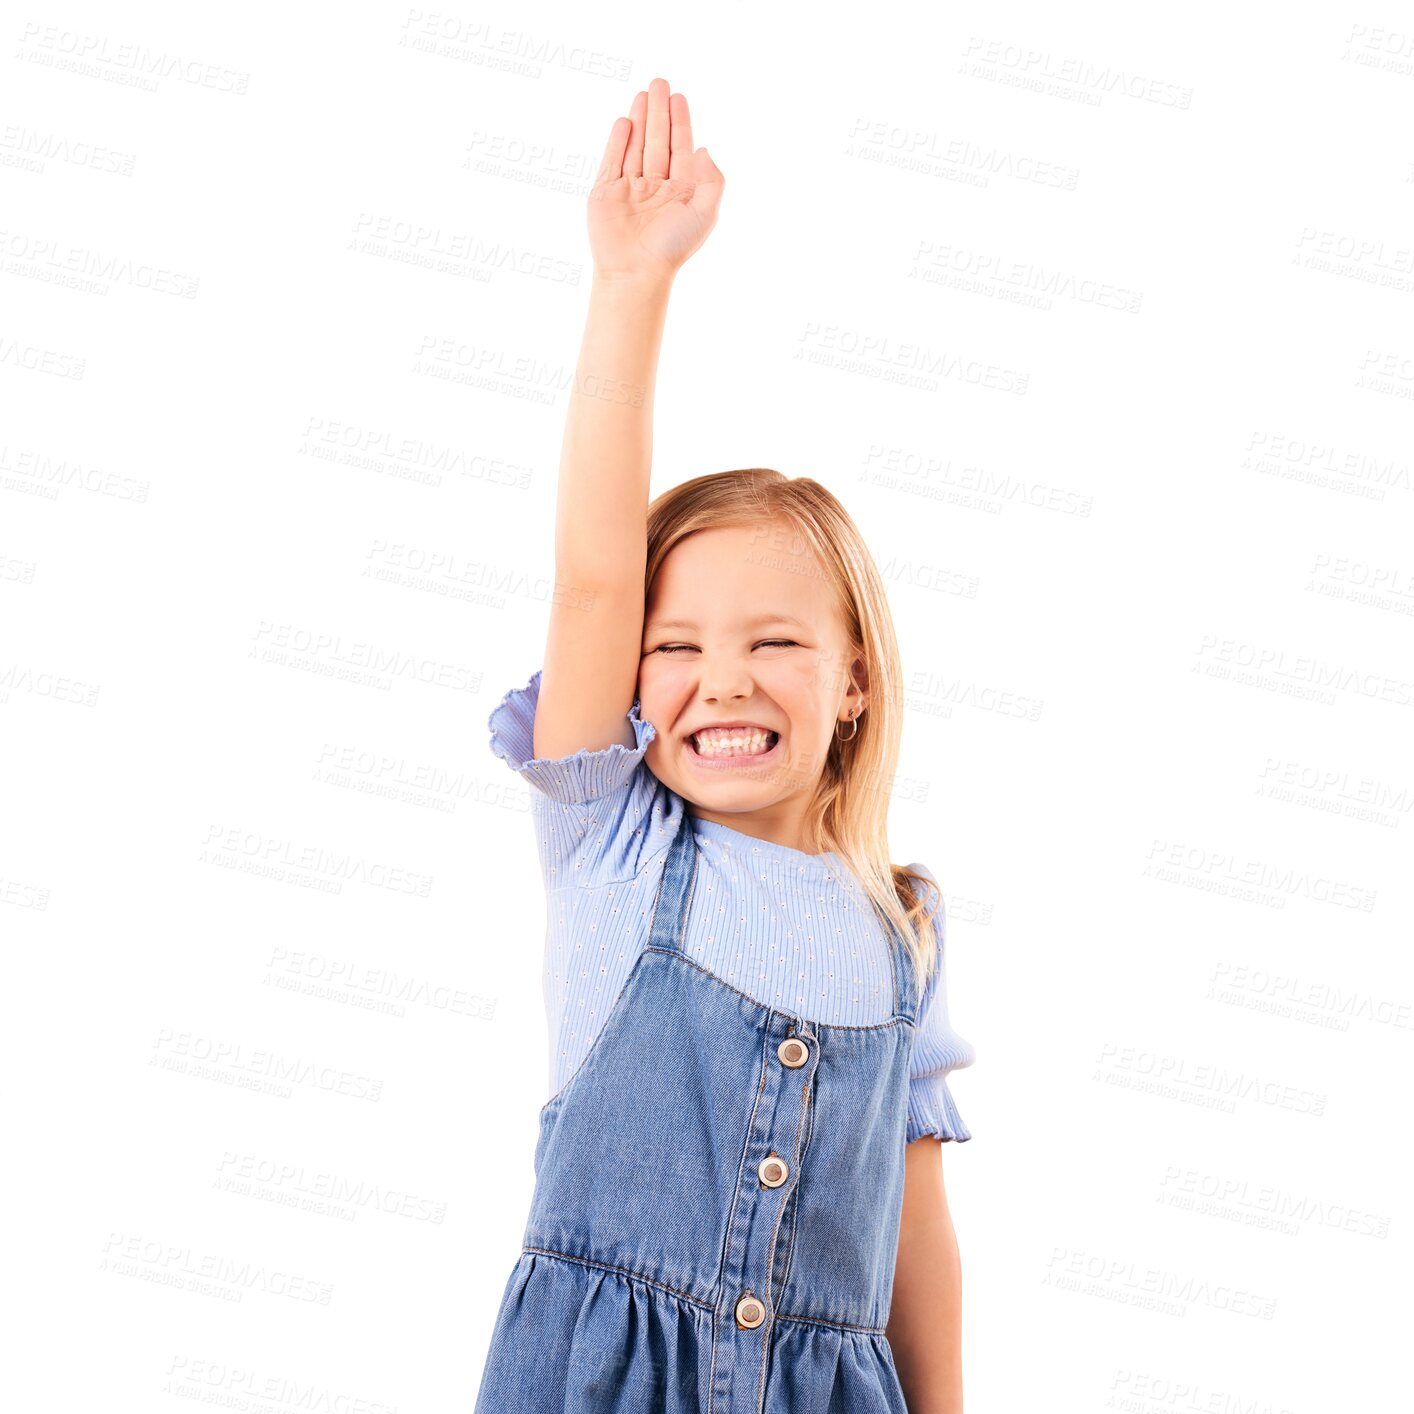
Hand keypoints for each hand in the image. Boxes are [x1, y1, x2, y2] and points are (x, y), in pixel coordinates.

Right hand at [588, 77, 724, 283]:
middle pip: (657, 141)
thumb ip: (711, 180)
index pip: (680, 149)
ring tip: (643, 93)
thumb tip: (704, 149)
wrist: (636, 271)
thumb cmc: (672, 247)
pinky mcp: (607, 193)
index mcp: (680, 192)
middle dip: (659, 112)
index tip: (679, 98)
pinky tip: (624, 121)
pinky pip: (613, 161)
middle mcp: (656, 188)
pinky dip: (618, 141)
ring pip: (635, 147)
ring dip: (639, 120)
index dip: (680, 123)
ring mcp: (630, 189)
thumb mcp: (705, 213)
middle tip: (660, 83)